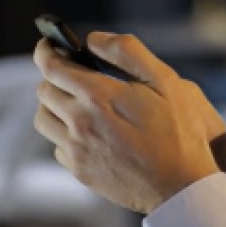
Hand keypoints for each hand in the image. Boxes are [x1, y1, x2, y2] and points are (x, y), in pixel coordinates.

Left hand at [33, 32, 222, 212]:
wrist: (182, 187)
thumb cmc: (179, 132)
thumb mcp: (165, 81)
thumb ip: (127, 52)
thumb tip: (93, 39)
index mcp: (98, 95)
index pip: (51, 67)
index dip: (45, 51)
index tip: (48, 45)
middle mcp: (80, 122)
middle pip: (44, 91)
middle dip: (53, 76)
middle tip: (71, 74)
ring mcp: (78, 150)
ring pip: (43, 119)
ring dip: (53, 105)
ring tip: (74, 103)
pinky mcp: (80, 171)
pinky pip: (57, 146)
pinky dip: (64, 135)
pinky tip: (88, 133)